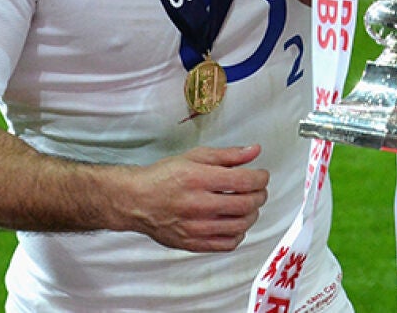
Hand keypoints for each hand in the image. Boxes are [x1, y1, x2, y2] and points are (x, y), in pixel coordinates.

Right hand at [120, 143, 270, 252]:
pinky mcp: (192, 243)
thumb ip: (228, 155)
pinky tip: (234, 223)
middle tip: (258, 190)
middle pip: (246, 204)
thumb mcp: (195, 157)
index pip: (244, 181)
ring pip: (240, 225)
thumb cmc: (163, 177)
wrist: (135, 201)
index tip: (261, 176)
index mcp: (198, 179)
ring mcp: (195, 227)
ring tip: (247, 205)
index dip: (261, 178)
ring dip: (252, 214)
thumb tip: (254, 151)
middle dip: (260, 195)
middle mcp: (197, 204)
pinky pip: (227, 244)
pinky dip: (238, 234)